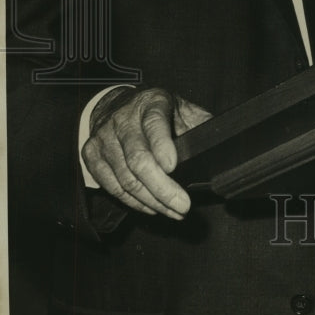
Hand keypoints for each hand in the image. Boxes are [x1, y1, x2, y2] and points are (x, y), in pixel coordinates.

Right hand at [81, 86, 211, 218]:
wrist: (116, 104)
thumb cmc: (157, 111)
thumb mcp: (182, 108)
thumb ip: (201, 123)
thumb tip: (224, 142)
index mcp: (151, 102)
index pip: (154, 122)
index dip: (162, 145)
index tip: (173, 166)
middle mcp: (123, 118)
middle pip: (138, 158)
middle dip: (161, 187)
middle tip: (182, 206)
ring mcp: (104, 137)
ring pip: (125, 177)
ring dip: (151, 201)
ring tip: (173, 212)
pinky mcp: (90, 154)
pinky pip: (111, 186)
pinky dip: (133, 202)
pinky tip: (152, 207)